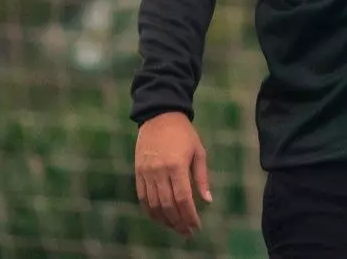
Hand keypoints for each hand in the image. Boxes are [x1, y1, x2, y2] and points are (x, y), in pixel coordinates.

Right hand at [135, 111, 212, 236]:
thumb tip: (208, 200)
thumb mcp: (198, 151)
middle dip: (178, 222)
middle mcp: (160, 171)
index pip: (183, 199)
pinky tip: (159, 217)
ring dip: (164, 220)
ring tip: (175, 227)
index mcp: (177, 166)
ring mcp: (147, 172)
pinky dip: (150, 210)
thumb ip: (201, 177)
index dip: (189, 216)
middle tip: (186, 232)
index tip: (196, 226)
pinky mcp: (138, 172)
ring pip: (154, 205)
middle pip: (168, 206)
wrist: (159, 115)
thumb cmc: (184, 133)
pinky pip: (142, 197)